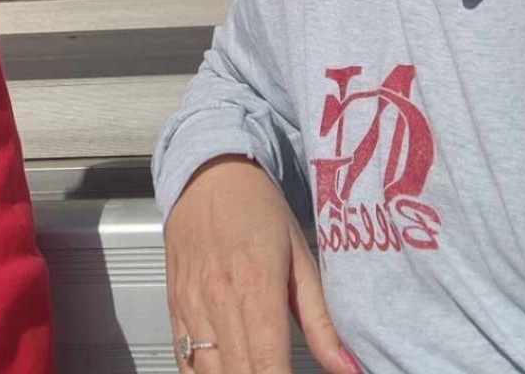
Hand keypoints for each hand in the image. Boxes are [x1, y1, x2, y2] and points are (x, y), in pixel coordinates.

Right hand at [164, 156, 357, 373]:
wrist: (207, 171)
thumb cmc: (257, 207)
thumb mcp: (300, 256)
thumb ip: (322, 320)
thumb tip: (349, 368)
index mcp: (257, 287)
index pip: (269, 368)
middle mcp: (220, 301)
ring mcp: (192, 306)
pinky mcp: (175, 307)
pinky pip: (183, 360)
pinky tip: (224, 373)